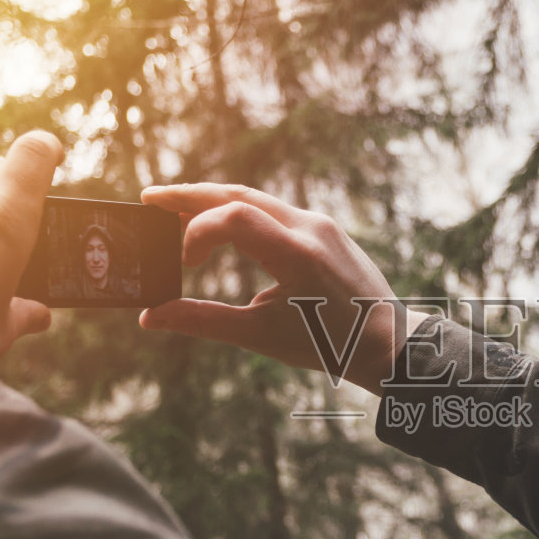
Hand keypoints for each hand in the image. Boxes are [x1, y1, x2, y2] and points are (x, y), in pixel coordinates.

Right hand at [138, 184, 426, 394]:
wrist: (387, 342)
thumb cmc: (327, 344)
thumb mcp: (260, 336)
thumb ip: (203, 321)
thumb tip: (150, 317)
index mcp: (298, 253)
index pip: (233, 216)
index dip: (196, 232)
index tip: (182, 263)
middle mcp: (310, 227)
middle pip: (239, 194)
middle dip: (191, 195)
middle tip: (150, 199)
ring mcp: (319, 223)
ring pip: (256, 198)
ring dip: (214, 201)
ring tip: (175, 210)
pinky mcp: (323, 228)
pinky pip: (273, 209)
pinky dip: (240, 212)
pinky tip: (219, 224)